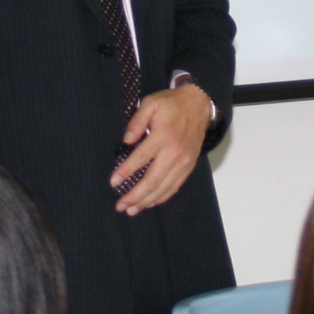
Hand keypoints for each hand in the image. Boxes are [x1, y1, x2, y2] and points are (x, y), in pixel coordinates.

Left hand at [111, 81, 213, 213]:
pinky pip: (175, 186)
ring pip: (164, 187)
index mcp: (163, 136)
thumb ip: (137, 121)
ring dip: (147, 201)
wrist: (199, 104)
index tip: (114, 182)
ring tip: (132, 209)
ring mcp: (183, 161)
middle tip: (120, 205)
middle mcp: (174, 152)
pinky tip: (150, 203)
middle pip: (152, 180)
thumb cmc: (172, 104)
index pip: (141, 158)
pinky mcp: (189, 166)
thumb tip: (126, 140)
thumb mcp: (151, 103)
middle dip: (135, 195)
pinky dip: (162, 197)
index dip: (126, 172)